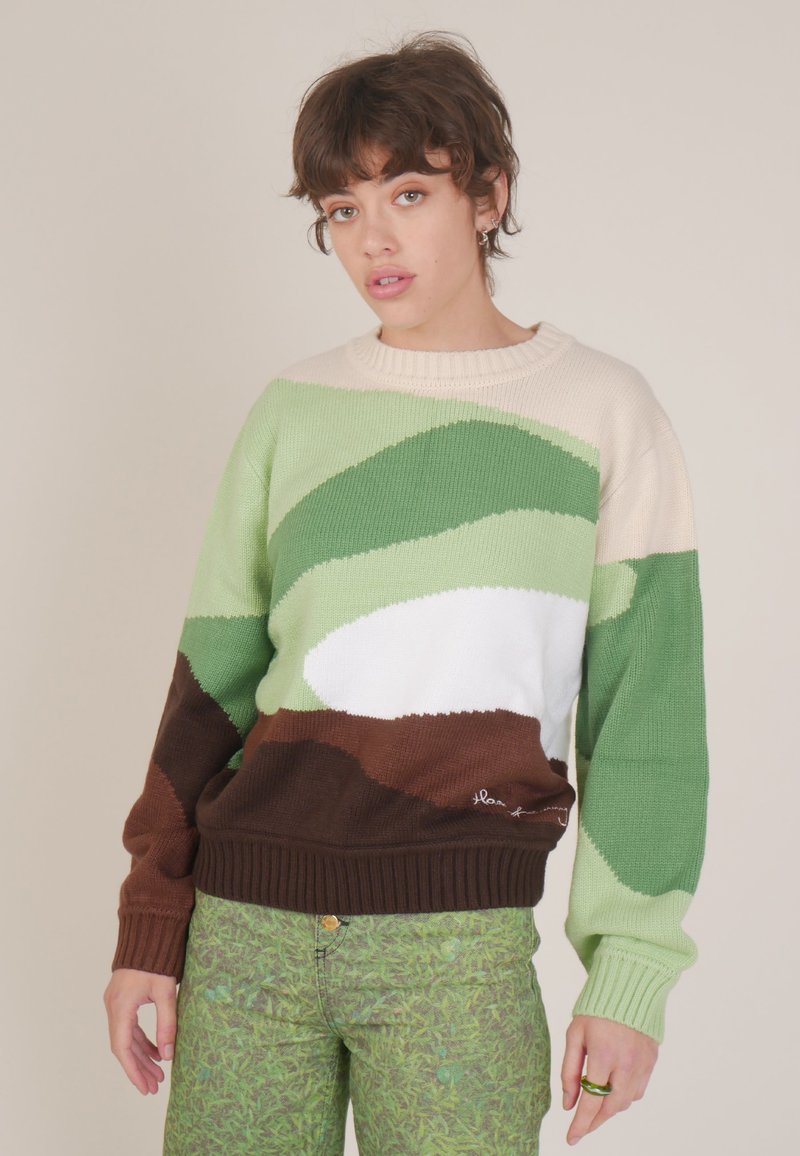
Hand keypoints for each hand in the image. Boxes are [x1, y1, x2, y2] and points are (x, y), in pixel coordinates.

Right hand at [103, 968, 177, 1094]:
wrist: (148, 932)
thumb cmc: (157, 960)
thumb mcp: (166, 993)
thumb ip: (167, 1024)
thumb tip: (168, 1056)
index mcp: (121, 1006)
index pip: (122, 1048)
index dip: (133, 1070)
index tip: (144, 1087)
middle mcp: (113, 1007)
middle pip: (123, 1046)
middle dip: (139, 1068)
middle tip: (154, 1087)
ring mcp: (116, 1003)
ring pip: (126, 1038)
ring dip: (141, 1056)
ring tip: (158, 1074)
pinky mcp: (122, 999)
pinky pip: (129, 1027)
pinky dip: (141, 1041)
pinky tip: (155, 1051)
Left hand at [561, 1014, 658, 1143]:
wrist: (629, 986)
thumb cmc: (596, 1008)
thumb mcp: (575, 1035)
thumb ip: (570, 1071)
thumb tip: (568, 1104)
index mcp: (603, 1054)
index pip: (591, 1100)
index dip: (581, 1124)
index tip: (571, 1138)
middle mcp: (626, 1063)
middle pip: (611, 1107)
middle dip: (595, 1121)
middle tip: (582, 1127)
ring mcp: (642, 1064)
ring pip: (626, 1102)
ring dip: (610, 1109)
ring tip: (595, 1107)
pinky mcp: (651, 1061)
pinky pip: (638, 1090)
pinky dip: (625, 1096)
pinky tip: (613, 1090)